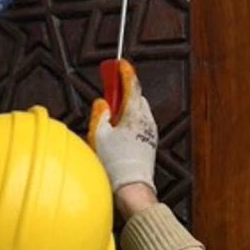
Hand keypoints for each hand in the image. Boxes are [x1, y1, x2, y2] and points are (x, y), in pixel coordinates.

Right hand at [88, 64, 158, 195]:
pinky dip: (131, 120)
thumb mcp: (99, 135)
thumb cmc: (116, 164)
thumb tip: (102, 103)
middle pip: (136, 97)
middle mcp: (146, 121)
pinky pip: (141, 123)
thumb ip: (100, 114)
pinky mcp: (149, 142)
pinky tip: (120, 131)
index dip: (125, 72)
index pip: (131, 85)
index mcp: (133, 115)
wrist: (131, 186)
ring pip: (139, 110)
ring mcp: (150, 132)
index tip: (120, 63)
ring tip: (111, 117)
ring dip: (127, 107)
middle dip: (124, 92)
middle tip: (110, 91)